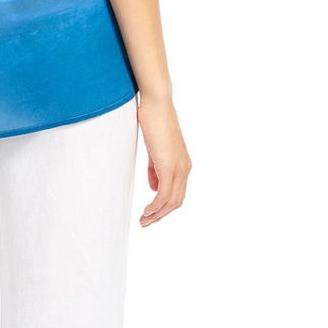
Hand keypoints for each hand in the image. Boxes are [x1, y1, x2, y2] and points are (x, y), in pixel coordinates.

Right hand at [136, 93, 191, 226]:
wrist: (157, 104)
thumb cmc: (154, 120)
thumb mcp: (155, 149)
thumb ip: (156, 168)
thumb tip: (154, 186)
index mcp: (182, 164)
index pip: (177, 193)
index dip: (164, 206)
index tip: (150, 213)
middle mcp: (184, 168)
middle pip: (176, 201)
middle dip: (161, 215)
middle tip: (145, 222)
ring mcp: (179, 168)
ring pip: (171, 201)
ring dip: (157, 214)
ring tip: (143, 220)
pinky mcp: (169, 166)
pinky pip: (164, 194)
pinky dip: (156, 206)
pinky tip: (147, 210)